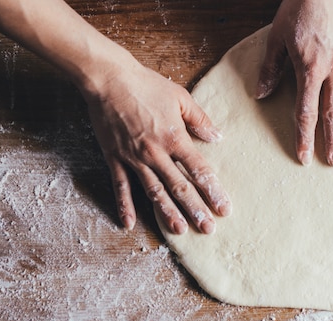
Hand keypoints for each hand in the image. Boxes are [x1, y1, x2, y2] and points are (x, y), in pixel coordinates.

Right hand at [83, 55, 231, 233]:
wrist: (109, 79)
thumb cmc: (145, 85)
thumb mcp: (180, 97)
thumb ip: (200, 120)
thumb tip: (217, 137)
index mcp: (175, 138)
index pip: (199, 170)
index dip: (213, 191)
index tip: (224, 208)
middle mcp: (156, 153)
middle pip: (179, 187)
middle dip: (195, 209)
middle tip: (208, 229)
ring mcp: (134, 158)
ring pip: (153, 191)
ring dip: (167, 212)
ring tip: (179, 230)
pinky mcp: (114, 158)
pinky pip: (120, 186)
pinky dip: (124, 205)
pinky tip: (129, 223)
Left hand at [256, 0, 332, 166]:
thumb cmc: (297, 8)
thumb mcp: (276, 38)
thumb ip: (271, 69)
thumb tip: (261, 95)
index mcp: (308, 70)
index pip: (305, 112)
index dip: (304, 136)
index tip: (305, 157)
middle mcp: (331, 70)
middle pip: (332, 111)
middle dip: (332, 139)